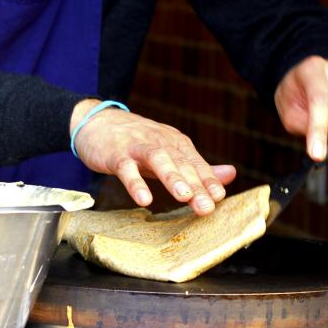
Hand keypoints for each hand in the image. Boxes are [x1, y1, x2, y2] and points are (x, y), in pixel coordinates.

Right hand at [71, 99, 235, 215]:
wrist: (96, 122)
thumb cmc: (136, 141)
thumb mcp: (169, 152)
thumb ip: (197, 167)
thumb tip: (231, 175)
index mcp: (175, 143)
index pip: (195, 163)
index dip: (208, 180)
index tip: (219, 197)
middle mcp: (160, 142)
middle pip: (180, 163)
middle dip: (195, 185)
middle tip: (207, 206)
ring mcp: (137, 147)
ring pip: (158, 159)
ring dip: (172, 177)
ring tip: (184, 197)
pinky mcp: (116, 154)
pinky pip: (127, 169)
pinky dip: (135, 183)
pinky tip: (144, 199)